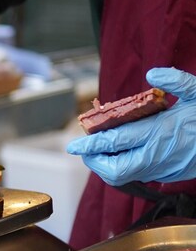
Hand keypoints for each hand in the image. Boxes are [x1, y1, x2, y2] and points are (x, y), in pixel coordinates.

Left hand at [66, 67, 195, 185]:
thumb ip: (176, 81)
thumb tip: (152, 74)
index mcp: (161, 131)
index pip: (117, 141)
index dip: (92, 145)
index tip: (73, 145)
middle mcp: (159, 154)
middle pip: (115, 169)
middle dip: (94, 161)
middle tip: (84, 151)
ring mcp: (164, 168)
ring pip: (125, 176)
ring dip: (107, 166)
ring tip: (99, 151)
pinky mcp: (169, 175)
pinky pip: (137, 175)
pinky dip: (123, 166)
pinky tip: (120, 153)